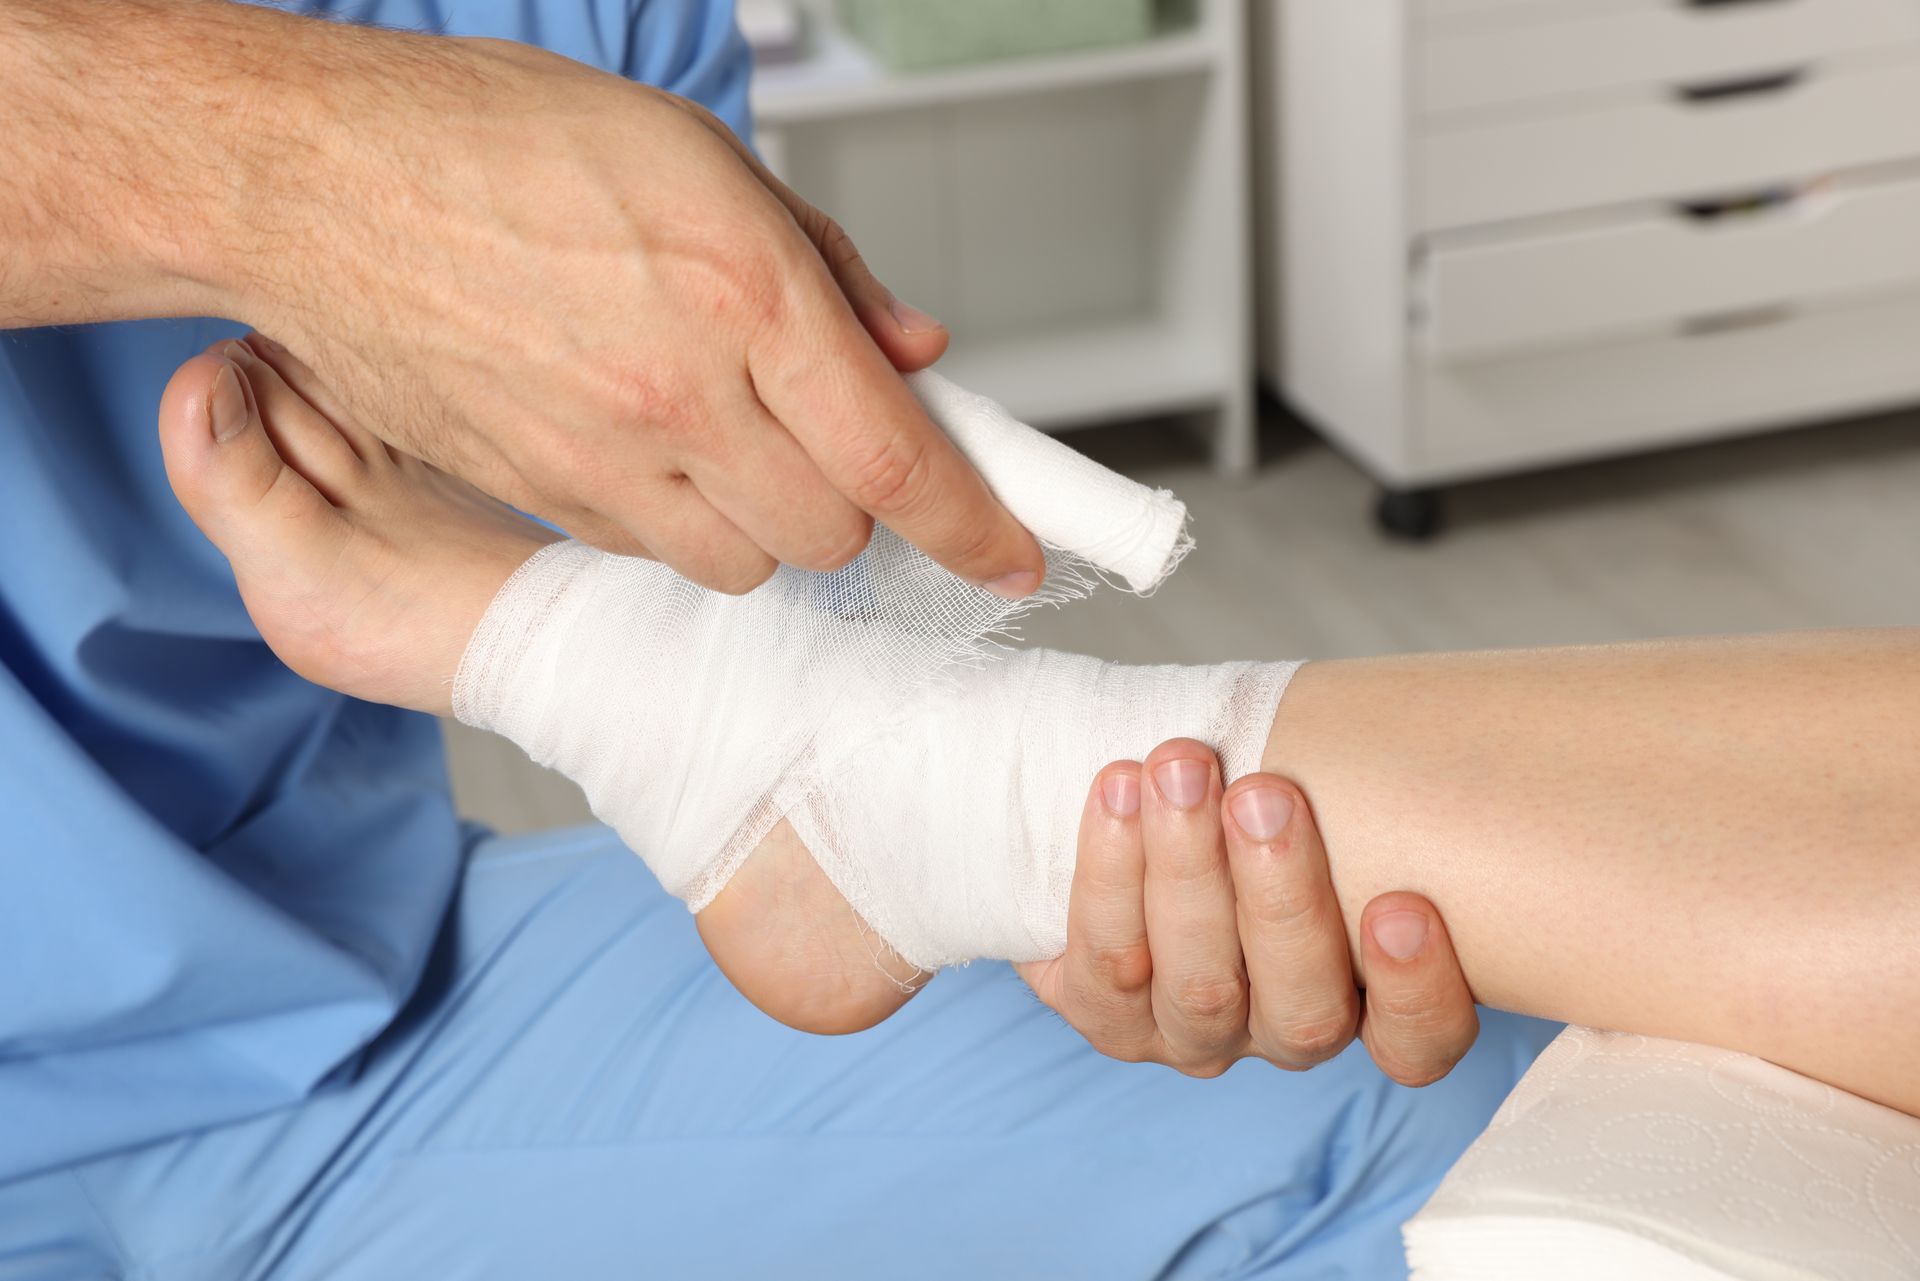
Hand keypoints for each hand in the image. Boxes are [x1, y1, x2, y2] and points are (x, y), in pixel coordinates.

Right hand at [219, 24, 1043, 595]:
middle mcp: (680, 393)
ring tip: (730, 438)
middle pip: (832, 535)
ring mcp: (602, 458)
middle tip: (829, 439)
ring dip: (768, 523)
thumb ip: (826, 272)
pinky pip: (655, 552)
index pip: (897, 457)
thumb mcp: (698, 159)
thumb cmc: (497, 140)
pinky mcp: (541, 496)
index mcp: (743, 291)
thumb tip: (913, 354)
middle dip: (855, 503)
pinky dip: (682, 521)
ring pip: (746, 566)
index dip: (975, 525)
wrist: (314, 183)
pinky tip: (648, 442)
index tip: (1013, 558)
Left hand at [1016, 739, 1479, 1084]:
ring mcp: (1195, 1034)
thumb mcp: (1334, 796)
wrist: (1151, 806)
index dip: (1416, 990)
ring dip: (1188, 870)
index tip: (1403, 905)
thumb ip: (1380, 790)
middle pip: (1302, 1009)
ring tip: (1180, 769)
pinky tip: (1117, 792)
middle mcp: (1285, 1031)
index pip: (1417, 1040)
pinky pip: (1106, 966)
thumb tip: (1419, 724)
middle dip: (1281, 898)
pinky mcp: (1108, 1015)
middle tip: (1264, 794)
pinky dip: (1109, 877)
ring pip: (1200, 987)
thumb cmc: (1271, 800)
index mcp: (1367, 1008)